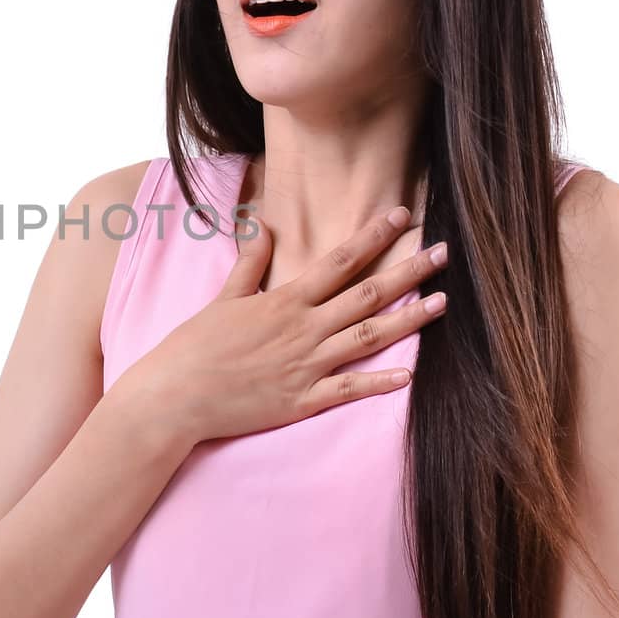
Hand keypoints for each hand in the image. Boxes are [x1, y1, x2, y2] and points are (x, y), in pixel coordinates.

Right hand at [118, 207, 448, 448]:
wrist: (174, 396)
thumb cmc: (194, 347)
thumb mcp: (223, 298)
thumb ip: (250, 263)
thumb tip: (263, 225)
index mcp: (285, 301)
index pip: (339, 261)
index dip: (373, 237)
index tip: (401, 216)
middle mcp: (303, 330)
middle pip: (367, 294)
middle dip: (409, 271)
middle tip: (444, 253)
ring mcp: (306, 367)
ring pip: (368, 338)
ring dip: (408, 320)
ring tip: (443, 303)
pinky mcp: (302, 401)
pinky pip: (350, 390)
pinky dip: (380, 383)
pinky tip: (410, 375)